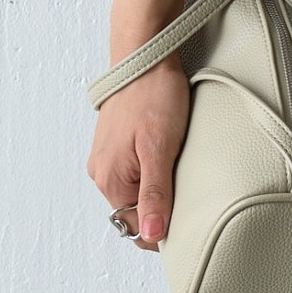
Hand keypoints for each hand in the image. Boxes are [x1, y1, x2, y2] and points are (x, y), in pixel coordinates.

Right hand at [86, 56, 189, 252]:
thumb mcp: (160, 148)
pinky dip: (152, 171)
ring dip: (157, 189)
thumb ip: (155, 193)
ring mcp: (107, 157)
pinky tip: (168, 157)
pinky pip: (134, 171)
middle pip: (134, 210)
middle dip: (161, 208)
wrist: (146, 57)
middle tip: (189, 191)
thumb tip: (151, 235)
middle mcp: (102, 173)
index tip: (189, 220)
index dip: (163, 227)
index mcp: (110, 180)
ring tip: (179, 170)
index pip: (137, 226)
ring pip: (135, 190)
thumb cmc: (154, 97)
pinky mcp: (116, 143)